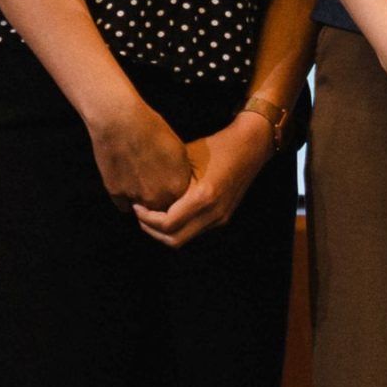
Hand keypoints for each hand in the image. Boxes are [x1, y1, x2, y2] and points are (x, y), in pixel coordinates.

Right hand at [85, 97, 194, 208]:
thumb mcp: (179, 151)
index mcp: (178, 186)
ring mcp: (136, 197)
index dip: (173, 195)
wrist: (122, 122)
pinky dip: (124, 197)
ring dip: (141, 200)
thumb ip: (180, 174)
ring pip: (142, 208)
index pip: (180, 204)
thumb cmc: (152, 129)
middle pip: (161, 209)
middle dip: (158, 200)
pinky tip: (125, 180)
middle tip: (151, 181)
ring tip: (138, 177)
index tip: (167, 183)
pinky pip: (124, 205)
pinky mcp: (116, 194)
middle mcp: (159, 196)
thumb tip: (179, 185)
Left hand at [133, 110, 276, 247]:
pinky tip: (169, 211)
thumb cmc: (216, 146)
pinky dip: (178, 227)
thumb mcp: (186, 158)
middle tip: (140, 214)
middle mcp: (214, 212)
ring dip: (164, 232)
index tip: (136, 205)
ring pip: (184, 239)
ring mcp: (220, 217)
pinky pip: (194, 231)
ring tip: (151, 215)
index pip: (167, 224)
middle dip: (151, 230)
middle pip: (174, 240)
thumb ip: (166, 179)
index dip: (146, 219)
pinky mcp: (223, 218)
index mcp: (204, 196)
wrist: (250, 146)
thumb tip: (140, 190)